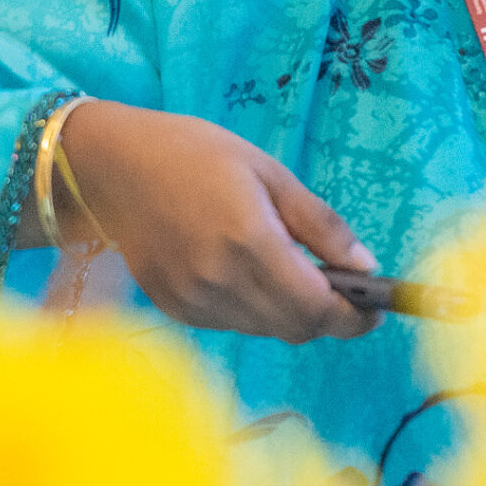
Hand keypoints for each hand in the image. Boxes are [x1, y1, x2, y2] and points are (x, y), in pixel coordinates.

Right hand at [56, 100, 381, 340]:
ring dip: (288, 312)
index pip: (316, 308)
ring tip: (284, 269)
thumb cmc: (195, 154)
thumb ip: (321, 224)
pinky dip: (251, 310)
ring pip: (264, 330)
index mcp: (249, 241)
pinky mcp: (173, 308)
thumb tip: (366, 266)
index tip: (373, 310)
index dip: (353, 317)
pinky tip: (242, 272)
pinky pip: (231, 324)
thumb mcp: (269, 173)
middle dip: (326, 316)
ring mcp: (192, 300)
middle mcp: (219, 280)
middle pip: (295, 328)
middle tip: (337, 287)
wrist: (112, 166)